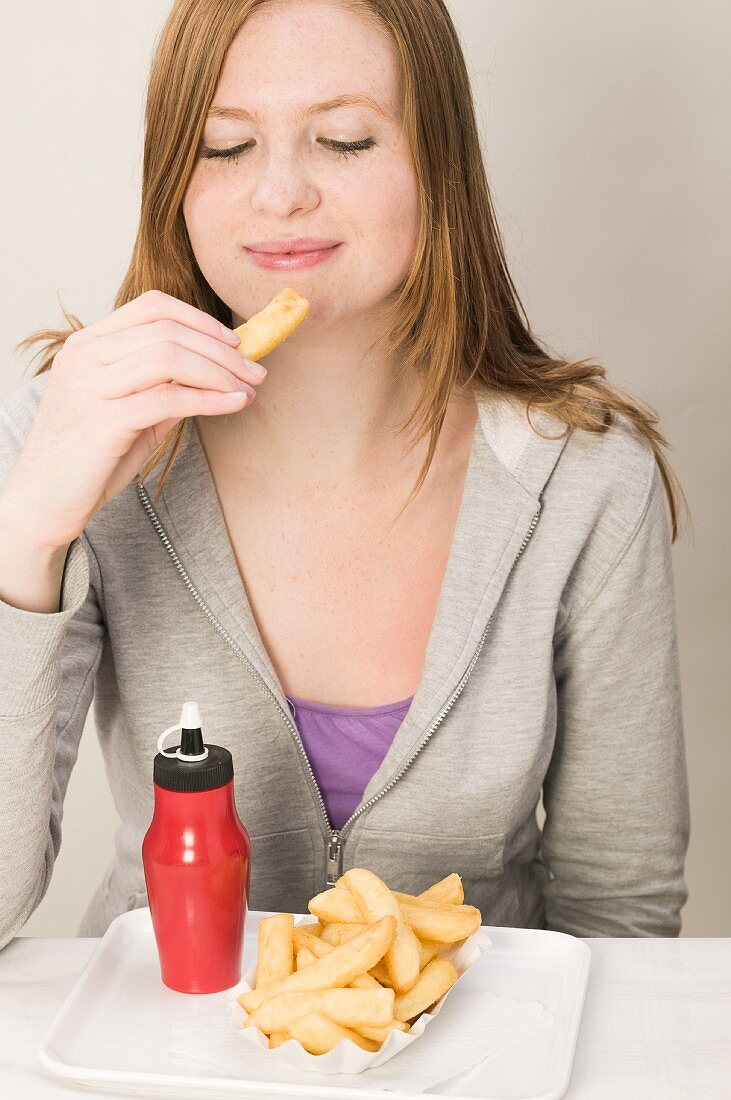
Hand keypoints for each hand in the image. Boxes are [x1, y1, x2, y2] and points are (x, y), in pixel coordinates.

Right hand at [2, 290, 264, 551]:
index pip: (152, 307)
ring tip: (249, 389)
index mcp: (88, 345)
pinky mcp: (100, 420)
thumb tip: (216, 375)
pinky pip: (167, 399)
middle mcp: (84, 357)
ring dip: (220, 371)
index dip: (201, 320)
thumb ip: (164, 389)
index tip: (237, 342)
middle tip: (256, 371)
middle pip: (167, 330)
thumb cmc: (86, 460)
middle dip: (222, 350)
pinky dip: (209, 399)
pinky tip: (233, 404)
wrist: (42, 503)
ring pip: (169, 357)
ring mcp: (89, 386)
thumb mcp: (129, 414)